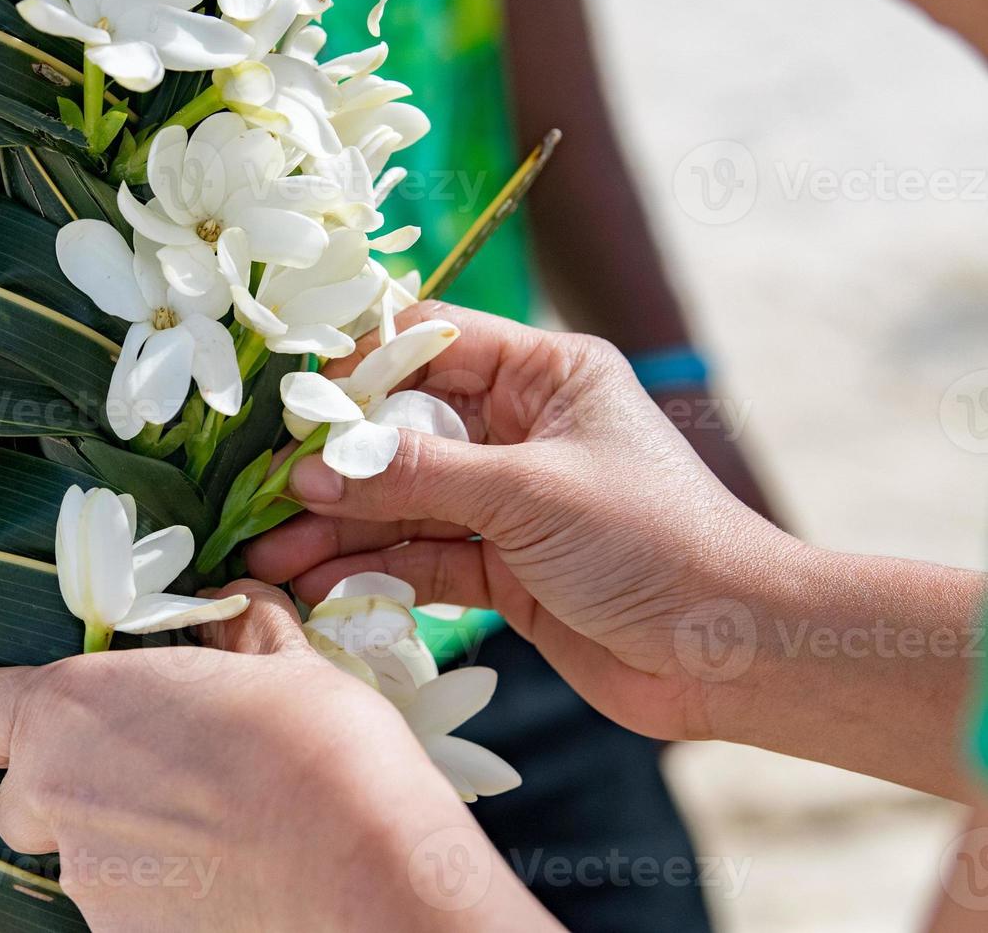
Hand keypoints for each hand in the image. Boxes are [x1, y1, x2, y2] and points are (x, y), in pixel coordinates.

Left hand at [0, 580, 555, 931]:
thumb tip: (235, 604)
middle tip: (158, 768)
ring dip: (130, 839)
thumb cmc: (319, 752)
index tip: (9, 712)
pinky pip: (128, 908)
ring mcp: (90, 887)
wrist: (368, 882)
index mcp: (74, 711)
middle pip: (22, 794)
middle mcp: (59, 800)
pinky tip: (233, 880)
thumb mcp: (284, 663)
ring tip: (222, 829)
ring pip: (83, 856)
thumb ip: (237, 632)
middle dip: (71, 783)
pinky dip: (164, 895)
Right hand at [248, 301, 802, 743]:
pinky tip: (316, 582)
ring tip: (269, 553)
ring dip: (339, 527)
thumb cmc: (654, 540)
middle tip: (263, 493)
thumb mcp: (529, 494)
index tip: (291, 405)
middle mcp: (520, 427)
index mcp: (544, 375)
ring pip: (403, 502)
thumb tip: (313, 469)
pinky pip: (421, 557)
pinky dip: (371, 570)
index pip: (429, 344)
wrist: (732, 651)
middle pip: (402, 430)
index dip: (357, 370)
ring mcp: (508, 501)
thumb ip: (417, 478)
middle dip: (333, 465)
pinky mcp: (503, 567)